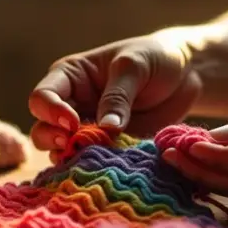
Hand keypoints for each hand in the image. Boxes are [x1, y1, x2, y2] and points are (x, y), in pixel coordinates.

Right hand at [28, 34, 202, 160]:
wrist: (184, 75)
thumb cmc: (154, 58)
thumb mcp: (135, 67)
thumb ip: (118, 96)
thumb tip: (106, 128)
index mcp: (70, 77)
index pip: (43, 97)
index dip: (51, 112)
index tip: (73, 123)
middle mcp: (71, 105)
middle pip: (42, 128)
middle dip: (52, 139)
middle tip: (71, 145)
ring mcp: (87, 130)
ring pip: (61, 152)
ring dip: (70, 159)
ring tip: (89, 159)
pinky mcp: (107, 148)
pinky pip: (91, 164)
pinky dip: (94, 169)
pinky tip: (107, 169)